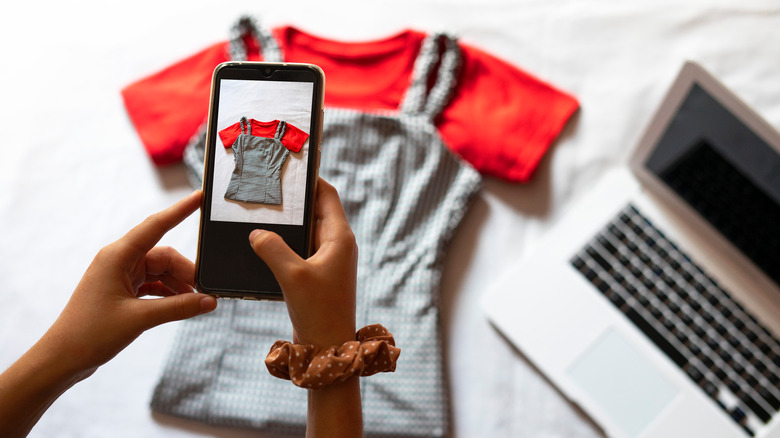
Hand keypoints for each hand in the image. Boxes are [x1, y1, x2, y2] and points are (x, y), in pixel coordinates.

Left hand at [44, 190, 217, 376]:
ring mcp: (120, 275)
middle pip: (164, 255)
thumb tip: (209, 301)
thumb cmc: (89, 334)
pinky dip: (168, 293)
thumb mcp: (140, 319)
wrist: (62, 358)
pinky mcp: (121, 290)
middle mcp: (118, 260)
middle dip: (186, 271)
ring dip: (178, 285)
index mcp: (117, 256)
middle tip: (205, 292)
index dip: (181, 211)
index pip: (156, 225)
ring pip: (160, 271)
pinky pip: (153, 284)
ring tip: (195, 303)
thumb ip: (178, 307)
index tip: (200, 196)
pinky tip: (181, 305)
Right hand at [249, 178, 357, 347]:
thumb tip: (257, 233)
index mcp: (339, 237)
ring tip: (262, 213)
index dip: (310, 179)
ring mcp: (330, 260)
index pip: (327, 195)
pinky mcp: (319, 274)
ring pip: (307, 230)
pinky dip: (286, 243)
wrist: (328, 348)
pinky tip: (264, 244)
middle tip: (268, 189)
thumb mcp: (292, 276)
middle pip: (316, 210)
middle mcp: (338, 245)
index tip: (290, 168)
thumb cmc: (318, 311)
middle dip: (293, 201)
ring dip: (287, 224)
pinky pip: (302, 249)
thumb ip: (272, 248)